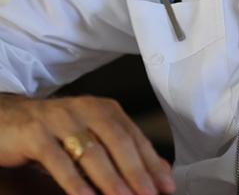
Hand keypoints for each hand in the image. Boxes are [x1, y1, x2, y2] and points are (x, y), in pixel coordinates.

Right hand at [0, 93, 174, 194]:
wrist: (8, 118)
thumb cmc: (53, 131)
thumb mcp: (91, 136)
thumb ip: (123, 150)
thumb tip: (160, 171)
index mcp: (103, 108)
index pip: (134, 136)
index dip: (151, 162)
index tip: (166, 186)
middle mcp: (85, 109)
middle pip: (118, 142)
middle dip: (137, 172)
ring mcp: (60, 120)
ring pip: (91, 152)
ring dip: (111, 179)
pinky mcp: (36, 134)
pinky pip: (58, 160)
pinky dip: (74, 181)